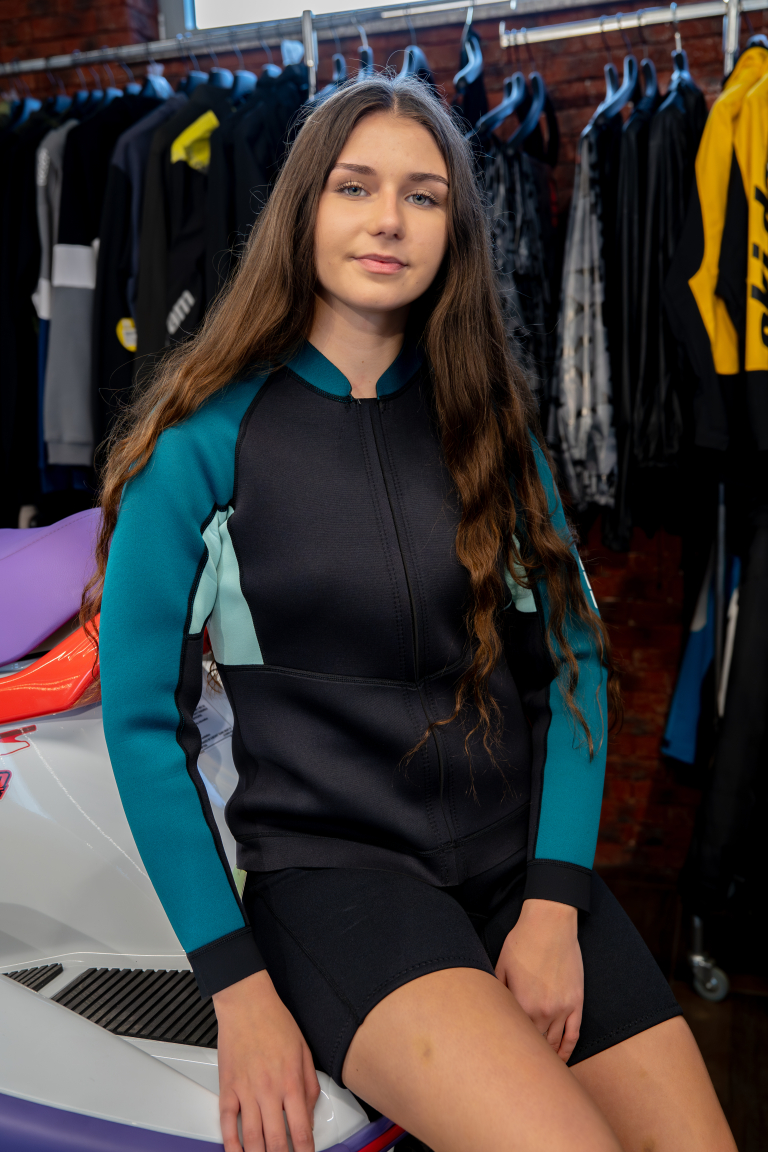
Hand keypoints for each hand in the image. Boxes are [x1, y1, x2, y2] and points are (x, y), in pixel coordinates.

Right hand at [213, 970, 320, 1151]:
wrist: (247, 1003)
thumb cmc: (276, 1022)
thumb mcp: (304, 1051)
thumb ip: (309, 1087)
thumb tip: (308, 1117)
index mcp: (291, 1081)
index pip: (301, 1130)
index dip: (305, 1151)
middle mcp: (269, 1090)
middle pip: (276, 1141)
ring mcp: (246, 1091)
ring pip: (252, 1138)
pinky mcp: (227, 1088)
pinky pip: (227, 1124)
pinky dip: (231, 1144)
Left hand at [495, 897, 582, 1061]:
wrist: (550, 924)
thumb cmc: (522, 942)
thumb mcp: (500, 966)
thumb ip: (497, 992)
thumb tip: (492, 1010)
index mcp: (521, 1005)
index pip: (515, 1036)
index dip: (509, 1046)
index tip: (503, 1056)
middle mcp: (543, 1012)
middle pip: (535, 1044)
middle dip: (527, 1055)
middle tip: (518, 1068)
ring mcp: (563, 1008)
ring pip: (555, 1043)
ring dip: (548, 1057)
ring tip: (540, 1067)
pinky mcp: (576, 1002)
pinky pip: (573, 1033)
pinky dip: (568, 1049)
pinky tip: (562, 1059)